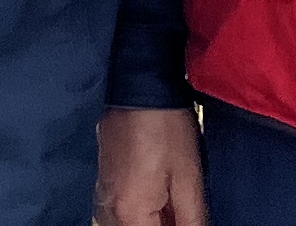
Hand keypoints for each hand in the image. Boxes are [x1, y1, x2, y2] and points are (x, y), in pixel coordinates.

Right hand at [93, 107, 204, 225]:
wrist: (139, 84)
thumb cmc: (166, 128)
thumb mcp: (189, 179)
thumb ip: (192, 221)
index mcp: (129, 213)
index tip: (189, 216)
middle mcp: (108, 209)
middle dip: (164, 225)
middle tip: (183, 209)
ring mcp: (102, 193)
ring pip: (128, 225)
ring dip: (152, 220)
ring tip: (173, 203)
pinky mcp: (103, 179)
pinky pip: (120, 211)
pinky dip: (140, 213)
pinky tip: (159, 197)